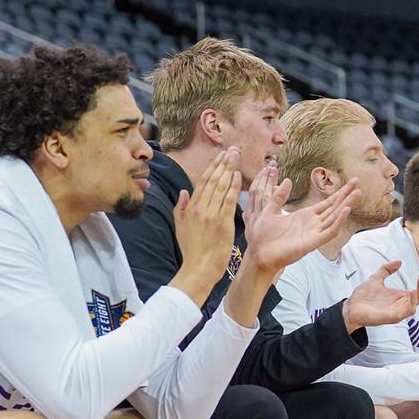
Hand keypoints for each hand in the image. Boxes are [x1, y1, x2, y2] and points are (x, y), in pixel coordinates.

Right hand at [170, 147, 240, 297]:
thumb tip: (184, 192)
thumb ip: (180, 208)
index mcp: (190, 208)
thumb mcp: (180, 227)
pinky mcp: (222, 223)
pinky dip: (232, 187)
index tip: (221, 156)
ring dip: (229, 169)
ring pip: (220, 187)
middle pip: (212, 180)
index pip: (203, 182)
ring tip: (236, 156)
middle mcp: (200, 208)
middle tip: (232, 149)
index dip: (212, 167)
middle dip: (223, 162)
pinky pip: (228, 201)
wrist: (199, 268)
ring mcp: (211, 215)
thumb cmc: (192, 250)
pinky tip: (237, 175)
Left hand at [243, 160, 358, 273]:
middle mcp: (313, 224)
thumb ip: (279, 196)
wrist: (259, 253)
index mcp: (305, 216)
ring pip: (335, 217)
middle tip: (358, 182)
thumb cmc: (264, 236)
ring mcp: (314, 234)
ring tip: (357, 193)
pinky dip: (338, 222)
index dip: (338, 193)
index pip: (327, 203)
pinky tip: (345, 210)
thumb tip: (287, 180)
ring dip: (346, 205)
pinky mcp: (312, 243)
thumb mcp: (270, 210)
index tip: (349, 183)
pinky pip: (329, 232)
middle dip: (347, 195)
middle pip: (335, 208)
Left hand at [344, 259, 418, 330]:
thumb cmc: (363, 297)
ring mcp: (397, 312)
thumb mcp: (376, 278)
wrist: (351, 307)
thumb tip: (398, 262)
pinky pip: (406, 312)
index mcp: (399, 297)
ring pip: (416, 305)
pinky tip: (412, 293)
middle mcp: (400, 305)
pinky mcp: (392, 317)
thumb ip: (387, 270)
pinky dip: (411, 303)